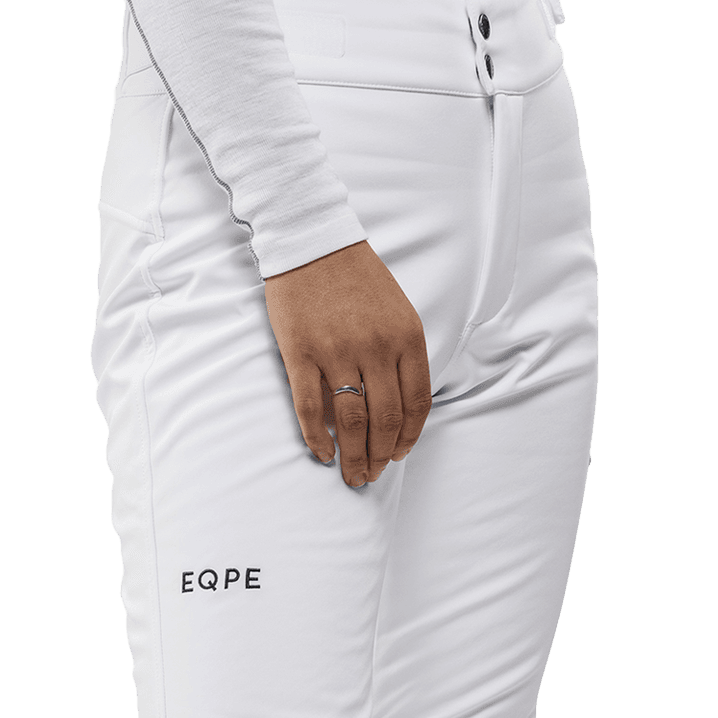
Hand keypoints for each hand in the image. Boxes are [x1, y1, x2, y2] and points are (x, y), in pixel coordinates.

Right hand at [264, 240, 432, 487]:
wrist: (312, 241)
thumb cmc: (356, 278)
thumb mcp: (396, 311)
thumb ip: (400, 357)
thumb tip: (394, 410)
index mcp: (406, 337)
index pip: (416, 404)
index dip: (408, 438)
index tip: (398, 455)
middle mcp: (375, 347)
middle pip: (385, 420)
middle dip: (381, 456)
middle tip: (372, 475)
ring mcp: (337, 352)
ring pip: (351, 421)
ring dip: (354, 456)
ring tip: (352, 475)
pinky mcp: (301, 353)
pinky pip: (310, 409)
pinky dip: (317, 438)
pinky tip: (322, 454)